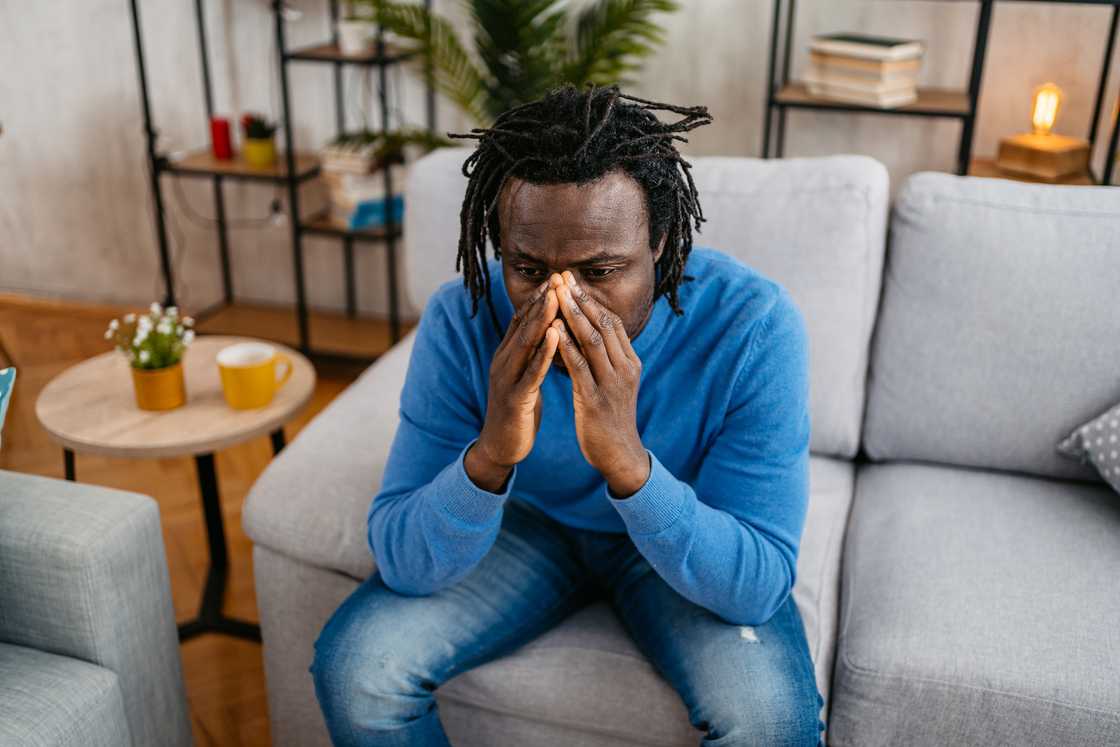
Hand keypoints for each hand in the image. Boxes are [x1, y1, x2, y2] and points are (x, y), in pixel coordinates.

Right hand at [473, 278, 560, 470]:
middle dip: (541, 300)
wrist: (501, 447)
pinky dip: (544, 353)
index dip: (539, 298)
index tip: (556, 278)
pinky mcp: (514, 398)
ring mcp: (506, 379)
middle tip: (557, 276)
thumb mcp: (524, 377)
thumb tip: (546, 331)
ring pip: (525, 344)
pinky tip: (557, 337)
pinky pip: (531, 372)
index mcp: (507, 356)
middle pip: (523, 325)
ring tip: (556, 297)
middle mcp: (503, 362)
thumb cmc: (518, 410)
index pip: (523, 320)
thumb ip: (531, 355)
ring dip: (541, 319)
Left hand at [551, 271, 649, 496]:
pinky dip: (566, 346)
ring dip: (573, 315)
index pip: (611, 321)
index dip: (591, 299)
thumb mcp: (615, 382)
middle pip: (603, 324)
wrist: (620, 455)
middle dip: (581, 298)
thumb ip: (607, 358)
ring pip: (592, 340)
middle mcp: (624, 368)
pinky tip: (553, 331)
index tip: (571, 279)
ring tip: (556, 294)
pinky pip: (580, 367)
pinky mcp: (596, 400)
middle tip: (562, 276)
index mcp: (629, 362)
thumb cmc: (612, 417)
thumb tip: (593, 330)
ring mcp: (611, 384)